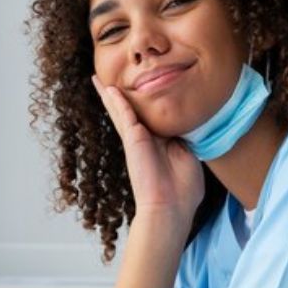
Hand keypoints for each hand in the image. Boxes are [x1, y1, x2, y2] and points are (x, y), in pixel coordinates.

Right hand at [93, 75, 202, 230]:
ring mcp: (137, 140)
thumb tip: (186, 124)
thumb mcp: (189, 157)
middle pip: (130, 112)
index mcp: (161, 143)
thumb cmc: (183, 190)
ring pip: (121, 111)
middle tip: (107, 81)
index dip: (146, 105)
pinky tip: (108, 88)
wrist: (170, 206)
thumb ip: (183, 140)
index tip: (143, 91)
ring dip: (109, 95)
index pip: (151, 119)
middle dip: (119, 98)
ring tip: (98, 80)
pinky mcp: (133, 140)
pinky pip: (124, 115)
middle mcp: (146, 140)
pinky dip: (116, 101)